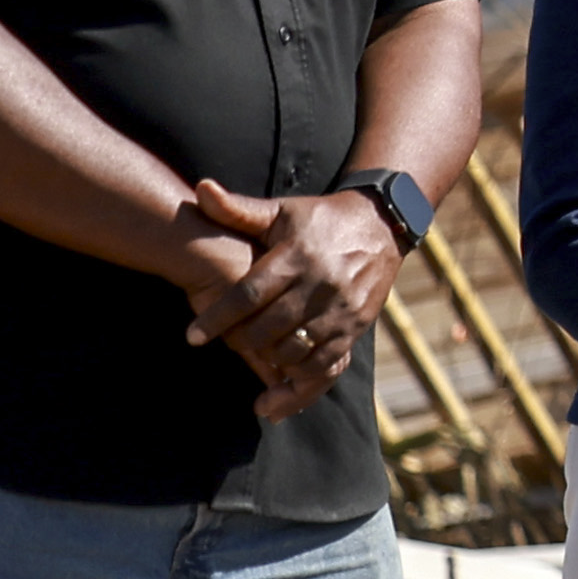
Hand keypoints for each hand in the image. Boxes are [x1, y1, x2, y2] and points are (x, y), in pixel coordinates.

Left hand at [178, 180, 398, 409]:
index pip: (249, 294)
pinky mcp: (357, 324)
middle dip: (242, 341)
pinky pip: (327, 362)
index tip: (192, 337)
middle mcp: (320, 283)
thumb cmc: (319, 219)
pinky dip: (301, 380)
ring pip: (296, 349)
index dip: (218, 318)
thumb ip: (237, 209)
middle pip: (269, 327)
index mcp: (296, 256)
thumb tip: (201, 189)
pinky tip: (280, 389)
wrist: (382, 224)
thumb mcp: (281, 211)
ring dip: (271, 360)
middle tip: (228, 344)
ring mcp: (341, 307)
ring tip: (256, 359)